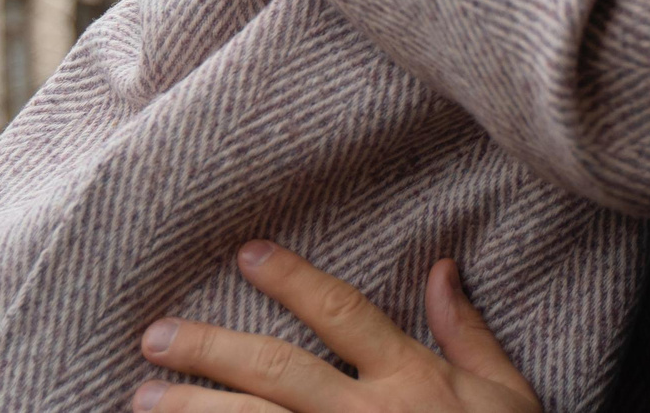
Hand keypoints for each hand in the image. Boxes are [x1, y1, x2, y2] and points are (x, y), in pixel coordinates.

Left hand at [135, 240, 540, 412]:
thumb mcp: (507, 395)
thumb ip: (468, 333)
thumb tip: (442, 268)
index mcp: (411, 378)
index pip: (340, 312)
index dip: (291, 279)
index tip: (245, 252)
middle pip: (275, 373)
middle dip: (210, 351)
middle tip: (154, 337)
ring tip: (141, 402)